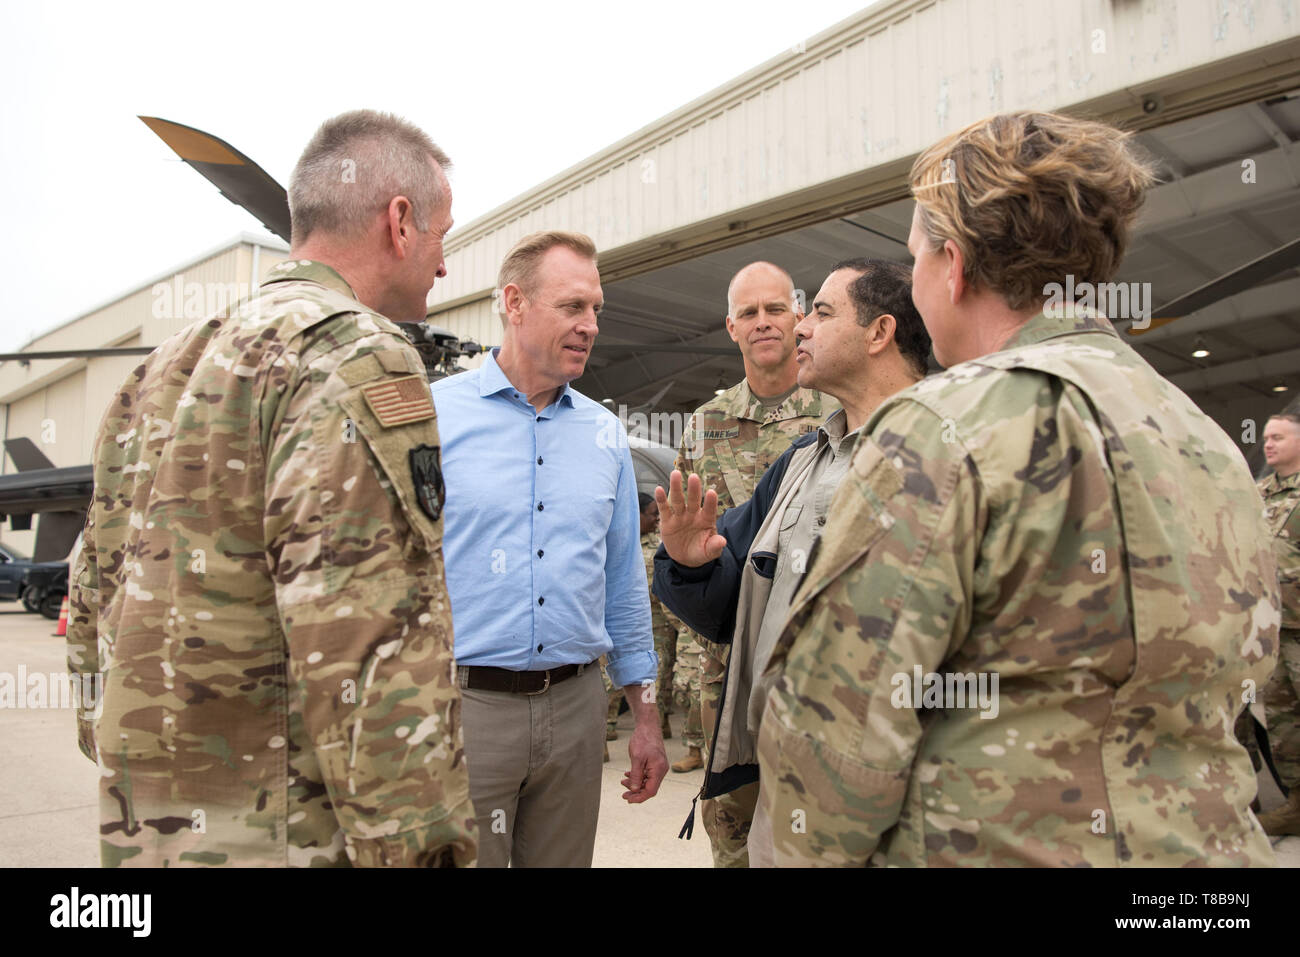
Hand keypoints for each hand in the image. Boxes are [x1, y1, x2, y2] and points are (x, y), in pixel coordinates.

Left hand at [619, 688, 667, 802]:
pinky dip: (638, 777)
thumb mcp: (636, 758)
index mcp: (658, 769)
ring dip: (636, 784)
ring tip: (623, 782)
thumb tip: (634, 790)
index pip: (651, 790)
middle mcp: (661, 770)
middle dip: (636, 792)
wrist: (648, 726)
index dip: (639, 797)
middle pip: (649, 788)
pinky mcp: (655, 764)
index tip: (628, 799)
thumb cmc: (643, 739)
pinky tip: (628, 775)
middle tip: (623, 794)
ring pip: (648, 782)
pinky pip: (647, 775)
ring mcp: (659, 767)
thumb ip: (635, 775)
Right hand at [654, 470, 726, 567]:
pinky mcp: (667, 521)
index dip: (710, 502)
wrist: (685, 558)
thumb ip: (715, 546)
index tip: (711, 492)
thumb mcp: (709, 552)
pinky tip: (658, 489)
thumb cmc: (700, 551)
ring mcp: (680, 516)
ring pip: (678, 500)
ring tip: (675, 474)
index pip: (710, 509)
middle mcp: (693, 515)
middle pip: (693, 500)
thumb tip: (722, 541)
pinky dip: (661, 500)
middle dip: (693, 489)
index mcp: (706, 520)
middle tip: (694, 477)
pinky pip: (664, 509)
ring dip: (676, 487)